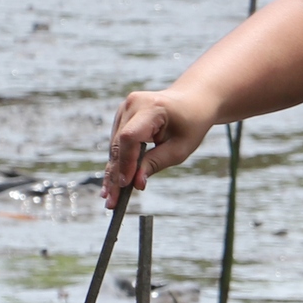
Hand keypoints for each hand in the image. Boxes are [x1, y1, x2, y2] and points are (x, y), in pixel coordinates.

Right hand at [104, 87, 215, 209]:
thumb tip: (136, 183)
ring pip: (115, 146)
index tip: (126, 184)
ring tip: (110, 199)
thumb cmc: (191, 123)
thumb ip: (156, 163)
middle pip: (119, 144)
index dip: (126, 162)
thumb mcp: (180, 147)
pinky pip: (117, 143)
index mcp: (151, 107)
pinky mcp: (122, 117)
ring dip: (113, 173)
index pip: (130, 137)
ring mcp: (124, 109)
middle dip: (116, 175)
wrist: (193, 100)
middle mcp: (132, 104)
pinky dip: (117, 163)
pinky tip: (111, 184)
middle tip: (112, 202)